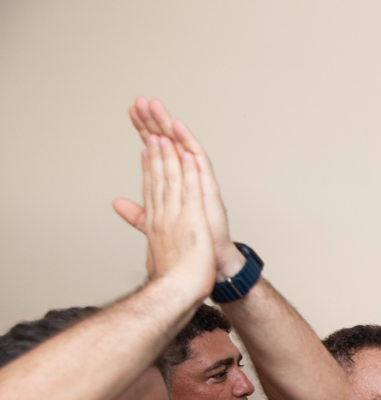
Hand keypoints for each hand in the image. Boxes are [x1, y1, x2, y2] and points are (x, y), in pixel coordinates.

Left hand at [114, 97, 243, 279]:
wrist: (209, 264)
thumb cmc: (191, 247)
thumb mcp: (156, 225)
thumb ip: (138, 212)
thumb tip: (117, 203)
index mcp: (172, 185)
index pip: (154, 152)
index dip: (142, 133)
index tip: (131, 114)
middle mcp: (186, 180)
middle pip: (165, 145)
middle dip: (152, 122)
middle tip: (140, 101)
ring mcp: (198, 183)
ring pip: (180, 147)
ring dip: (167, 126)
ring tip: (155, 105)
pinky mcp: (208, 189)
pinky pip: (198, 161)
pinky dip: (188, 144)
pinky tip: (177, 128)